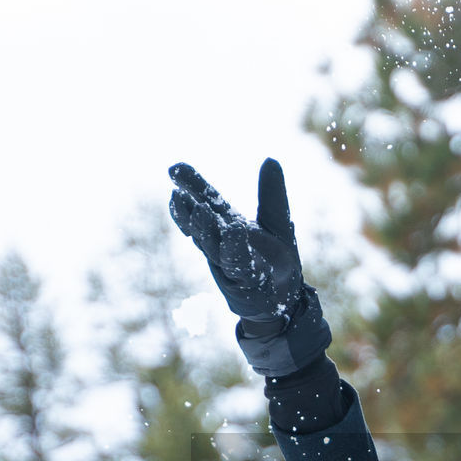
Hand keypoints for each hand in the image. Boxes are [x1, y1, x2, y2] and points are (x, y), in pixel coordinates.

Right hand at [169, 158, 304, 323]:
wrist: (285, 301)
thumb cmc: (277, 261)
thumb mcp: (277, 221)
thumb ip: (272, 194)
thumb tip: (270, 159)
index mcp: (227, 225)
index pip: (206, 201)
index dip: (191, 186)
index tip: (175, 169)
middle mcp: (222, 243)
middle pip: (201, 222)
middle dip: (188, 208)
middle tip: (177, 190)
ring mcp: (228, 263)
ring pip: (211, 244)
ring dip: (203, 227)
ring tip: (199, 207)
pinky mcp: (243, 281)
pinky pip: (236, 262)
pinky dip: (233, 245)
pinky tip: (232, 229)